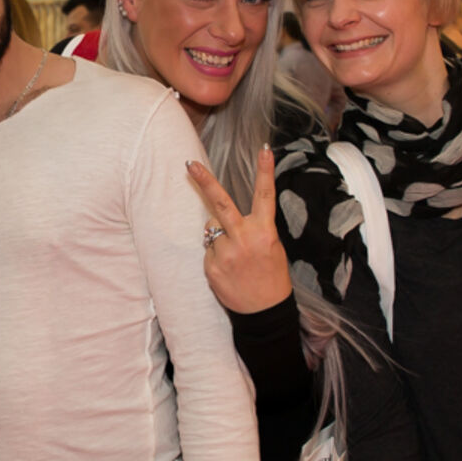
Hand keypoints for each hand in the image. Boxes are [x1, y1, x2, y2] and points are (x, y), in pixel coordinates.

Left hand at [185, 147, 291, 313]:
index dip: (265, 171)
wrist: (264, 312)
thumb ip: (253, 229)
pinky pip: (208, 250)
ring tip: (235, 257)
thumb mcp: (273, 248)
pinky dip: (215, 255)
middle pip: (220, 204)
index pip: (265, 195)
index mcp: (265, 232)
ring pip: (211, 229)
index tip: (265, 149)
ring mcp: (225, 253)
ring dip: (218, 235)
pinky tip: (228, 269)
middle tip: (188, 164)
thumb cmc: (271, 276)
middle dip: (203, 182)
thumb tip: (226, 218)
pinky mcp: (211, 267)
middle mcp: (244, 239)